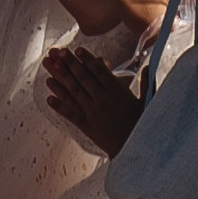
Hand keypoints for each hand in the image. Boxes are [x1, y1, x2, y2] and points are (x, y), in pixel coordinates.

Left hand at [45, 40, 142, 157]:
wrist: (135, 148)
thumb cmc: (143, 124)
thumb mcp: (148, 102)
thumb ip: (147, 82)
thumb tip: (149, 65)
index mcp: (118, 92)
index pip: (100, 71)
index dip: (87, 60)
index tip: (77, 50)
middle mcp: (103, 100)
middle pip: (83, 77)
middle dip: (69, 63)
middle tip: (57, 51)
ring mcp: (93, 112)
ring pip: (73, 91)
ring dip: (59, 78)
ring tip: (48, 67)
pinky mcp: (86, 125)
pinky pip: (70, 113)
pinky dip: (59, 105)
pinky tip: (48, 98)